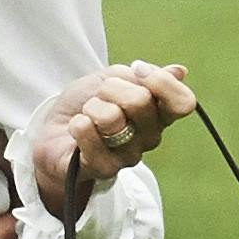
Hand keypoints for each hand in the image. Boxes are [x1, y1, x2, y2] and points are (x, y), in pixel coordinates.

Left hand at [27, 60, 195, 222]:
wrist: (54, 130)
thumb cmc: (88, 103)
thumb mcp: (112, 78)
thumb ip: (141, 76)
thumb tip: (179, 71)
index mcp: (159, 114)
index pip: (183, 103)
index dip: (160, 81)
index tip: (136, 70)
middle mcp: (150, 137)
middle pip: (141, 101)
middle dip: (111, 88)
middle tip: (100, 95)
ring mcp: (128, 156)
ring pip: (112, 118)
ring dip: (91, 107)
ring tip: (87, 114)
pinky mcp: (104, 169)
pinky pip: (90, 136)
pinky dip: (77, 125)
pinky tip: (77, 128)